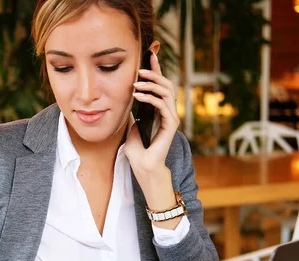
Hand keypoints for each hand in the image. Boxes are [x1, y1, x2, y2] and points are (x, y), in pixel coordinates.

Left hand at [124, 51, 179, 177]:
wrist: (142, 166)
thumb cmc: (137, 150)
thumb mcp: (131, 125)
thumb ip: (133, 112)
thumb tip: (127, 98)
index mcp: (160, 110)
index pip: (160, 85)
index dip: (156, 70)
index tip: (150, 55)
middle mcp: (168, 111)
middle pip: (167, 84)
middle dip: (154, 73)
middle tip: (140, 69)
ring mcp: (171, 118)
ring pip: (167, 91)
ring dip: (151, 84)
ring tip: (136, 83)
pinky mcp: (171, 125)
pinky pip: (162, 105)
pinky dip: (150, 97)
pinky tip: (137, 95)